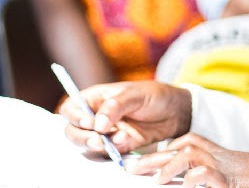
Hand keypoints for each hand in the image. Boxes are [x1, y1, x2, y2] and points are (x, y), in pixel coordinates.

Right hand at [58, 81, 191, 153]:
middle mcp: (96, 116)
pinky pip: (107, 154)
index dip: (74, 116)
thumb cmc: (154, 95)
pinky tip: (128, 142)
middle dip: (82, 137)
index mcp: (96, 98)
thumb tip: (98, 124)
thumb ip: (115, 106)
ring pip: (88, 145)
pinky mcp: (118, 146)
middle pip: (73, 130)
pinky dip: (114, 152)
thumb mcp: (135, 95)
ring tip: (120, 139)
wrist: (176, 112)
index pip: (71, 108)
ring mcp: (106, 133)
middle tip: (98, 140)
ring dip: (98, 146)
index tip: (89, 122)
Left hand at [128, 133, 248, 187]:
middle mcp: (206, 151)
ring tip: (157, 181)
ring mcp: (216, 162)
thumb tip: (160, 177)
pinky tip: (187, 185)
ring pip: (187, 154)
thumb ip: (187, 171)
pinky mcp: (226, 177)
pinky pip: (206, 173)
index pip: (171, 146)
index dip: (151, 154)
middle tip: (130, 169)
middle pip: (172, 149)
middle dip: (150, 159)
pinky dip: (193, 179)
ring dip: (169, 167)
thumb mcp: (209, 170)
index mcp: (200, 146)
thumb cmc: (237, 174)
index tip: (133, 165)